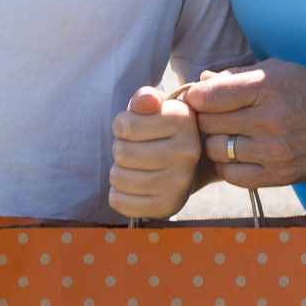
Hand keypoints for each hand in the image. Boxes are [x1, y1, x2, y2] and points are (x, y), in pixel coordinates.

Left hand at [109, 86, 200, 218]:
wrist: (187, 168)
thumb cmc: (161, 132)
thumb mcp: (155, 109)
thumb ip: (145, 98)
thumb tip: (145, 101)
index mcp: (183, 121)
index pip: (125, 125)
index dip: (122, 126)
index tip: (135, 129)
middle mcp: (187, 153)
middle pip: (121, 152)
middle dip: (120, 149)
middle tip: (136, 150)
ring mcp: (179, 183)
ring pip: (118, 177)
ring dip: (119, 171)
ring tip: (136, 168)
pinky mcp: (167, 207)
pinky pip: (119, 201)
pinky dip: (118, 194)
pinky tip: (134, 187)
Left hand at [185, 59, 305, 187]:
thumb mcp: (279, 70)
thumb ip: (237, 76)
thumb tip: (200, 83)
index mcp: (267, 88)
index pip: (208, 96)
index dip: (197, 96)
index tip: (202, 97)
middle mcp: (269, 121)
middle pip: (207, 123)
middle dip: (206, 117)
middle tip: (218, 115)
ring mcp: (273, 152)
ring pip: (215, 150)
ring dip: (216, 142)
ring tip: (230, 134)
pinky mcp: (277, 177)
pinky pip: (231, 175)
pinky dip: (229, 164)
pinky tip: (240, 153)